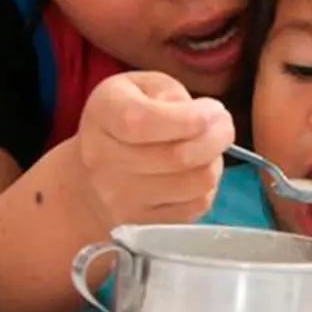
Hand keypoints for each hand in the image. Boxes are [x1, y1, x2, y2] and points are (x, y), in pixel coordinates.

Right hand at [76, 71, 233, 225]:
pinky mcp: (143, 225)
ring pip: (196, 182)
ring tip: (207, 148)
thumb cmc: (123, 120)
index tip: (212, 110)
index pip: (143, 122)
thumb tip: (204, 119)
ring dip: (214, 161)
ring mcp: (120, 199)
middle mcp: (102, 160)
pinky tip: (195, 172)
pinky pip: (197, 204)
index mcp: (103, 114)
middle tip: (222, 124)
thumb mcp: (142, 86)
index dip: (189, 118)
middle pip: (179, 156)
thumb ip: (171, 93)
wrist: (89, 180)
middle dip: (217, 136)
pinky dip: (206, 186)